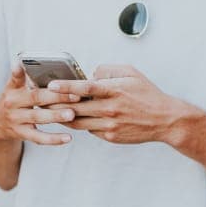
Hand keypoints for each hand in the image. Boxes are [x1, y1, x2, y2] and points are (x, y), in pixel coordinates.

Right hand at [0, 64, 78, 144]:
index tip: (21, 65)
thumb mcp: (12, 88)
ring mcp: (16, 119)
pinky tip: (67, 138)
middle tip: (74, 95)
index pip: (15, 78)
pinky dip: (53, 139)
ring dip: (55, 116)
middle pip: (35, 98)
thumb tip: (38, 64)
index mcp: (12, 89)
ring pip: (37, 117)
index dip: (18, 72)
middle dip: (56, 96)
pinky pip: (39, 137)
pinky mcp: (21, 134)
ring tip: (71, 114)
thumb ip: (23, 78)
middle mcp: (12, 103)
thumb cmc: (12, 102)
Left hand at [47, 65, 184, 143]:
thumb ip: (108, 70)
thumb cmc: (147, 93)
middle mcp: (110, 108)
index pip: (85, 87)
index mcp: (114, 90)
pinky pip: (88, 129)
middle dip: (56, 104)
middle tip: (40, 100)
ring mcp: (109, 124)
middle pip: (76, 107)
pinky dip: (79, 123)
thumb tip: (90, 75)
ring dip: (62, 116)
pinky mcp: (109, 136)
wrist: (164, 120)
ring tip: (49, 110)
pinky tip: (70, 118)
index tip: (51, 85)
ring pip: (78, 121)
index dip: (66, 86)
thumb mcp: (130, 73)